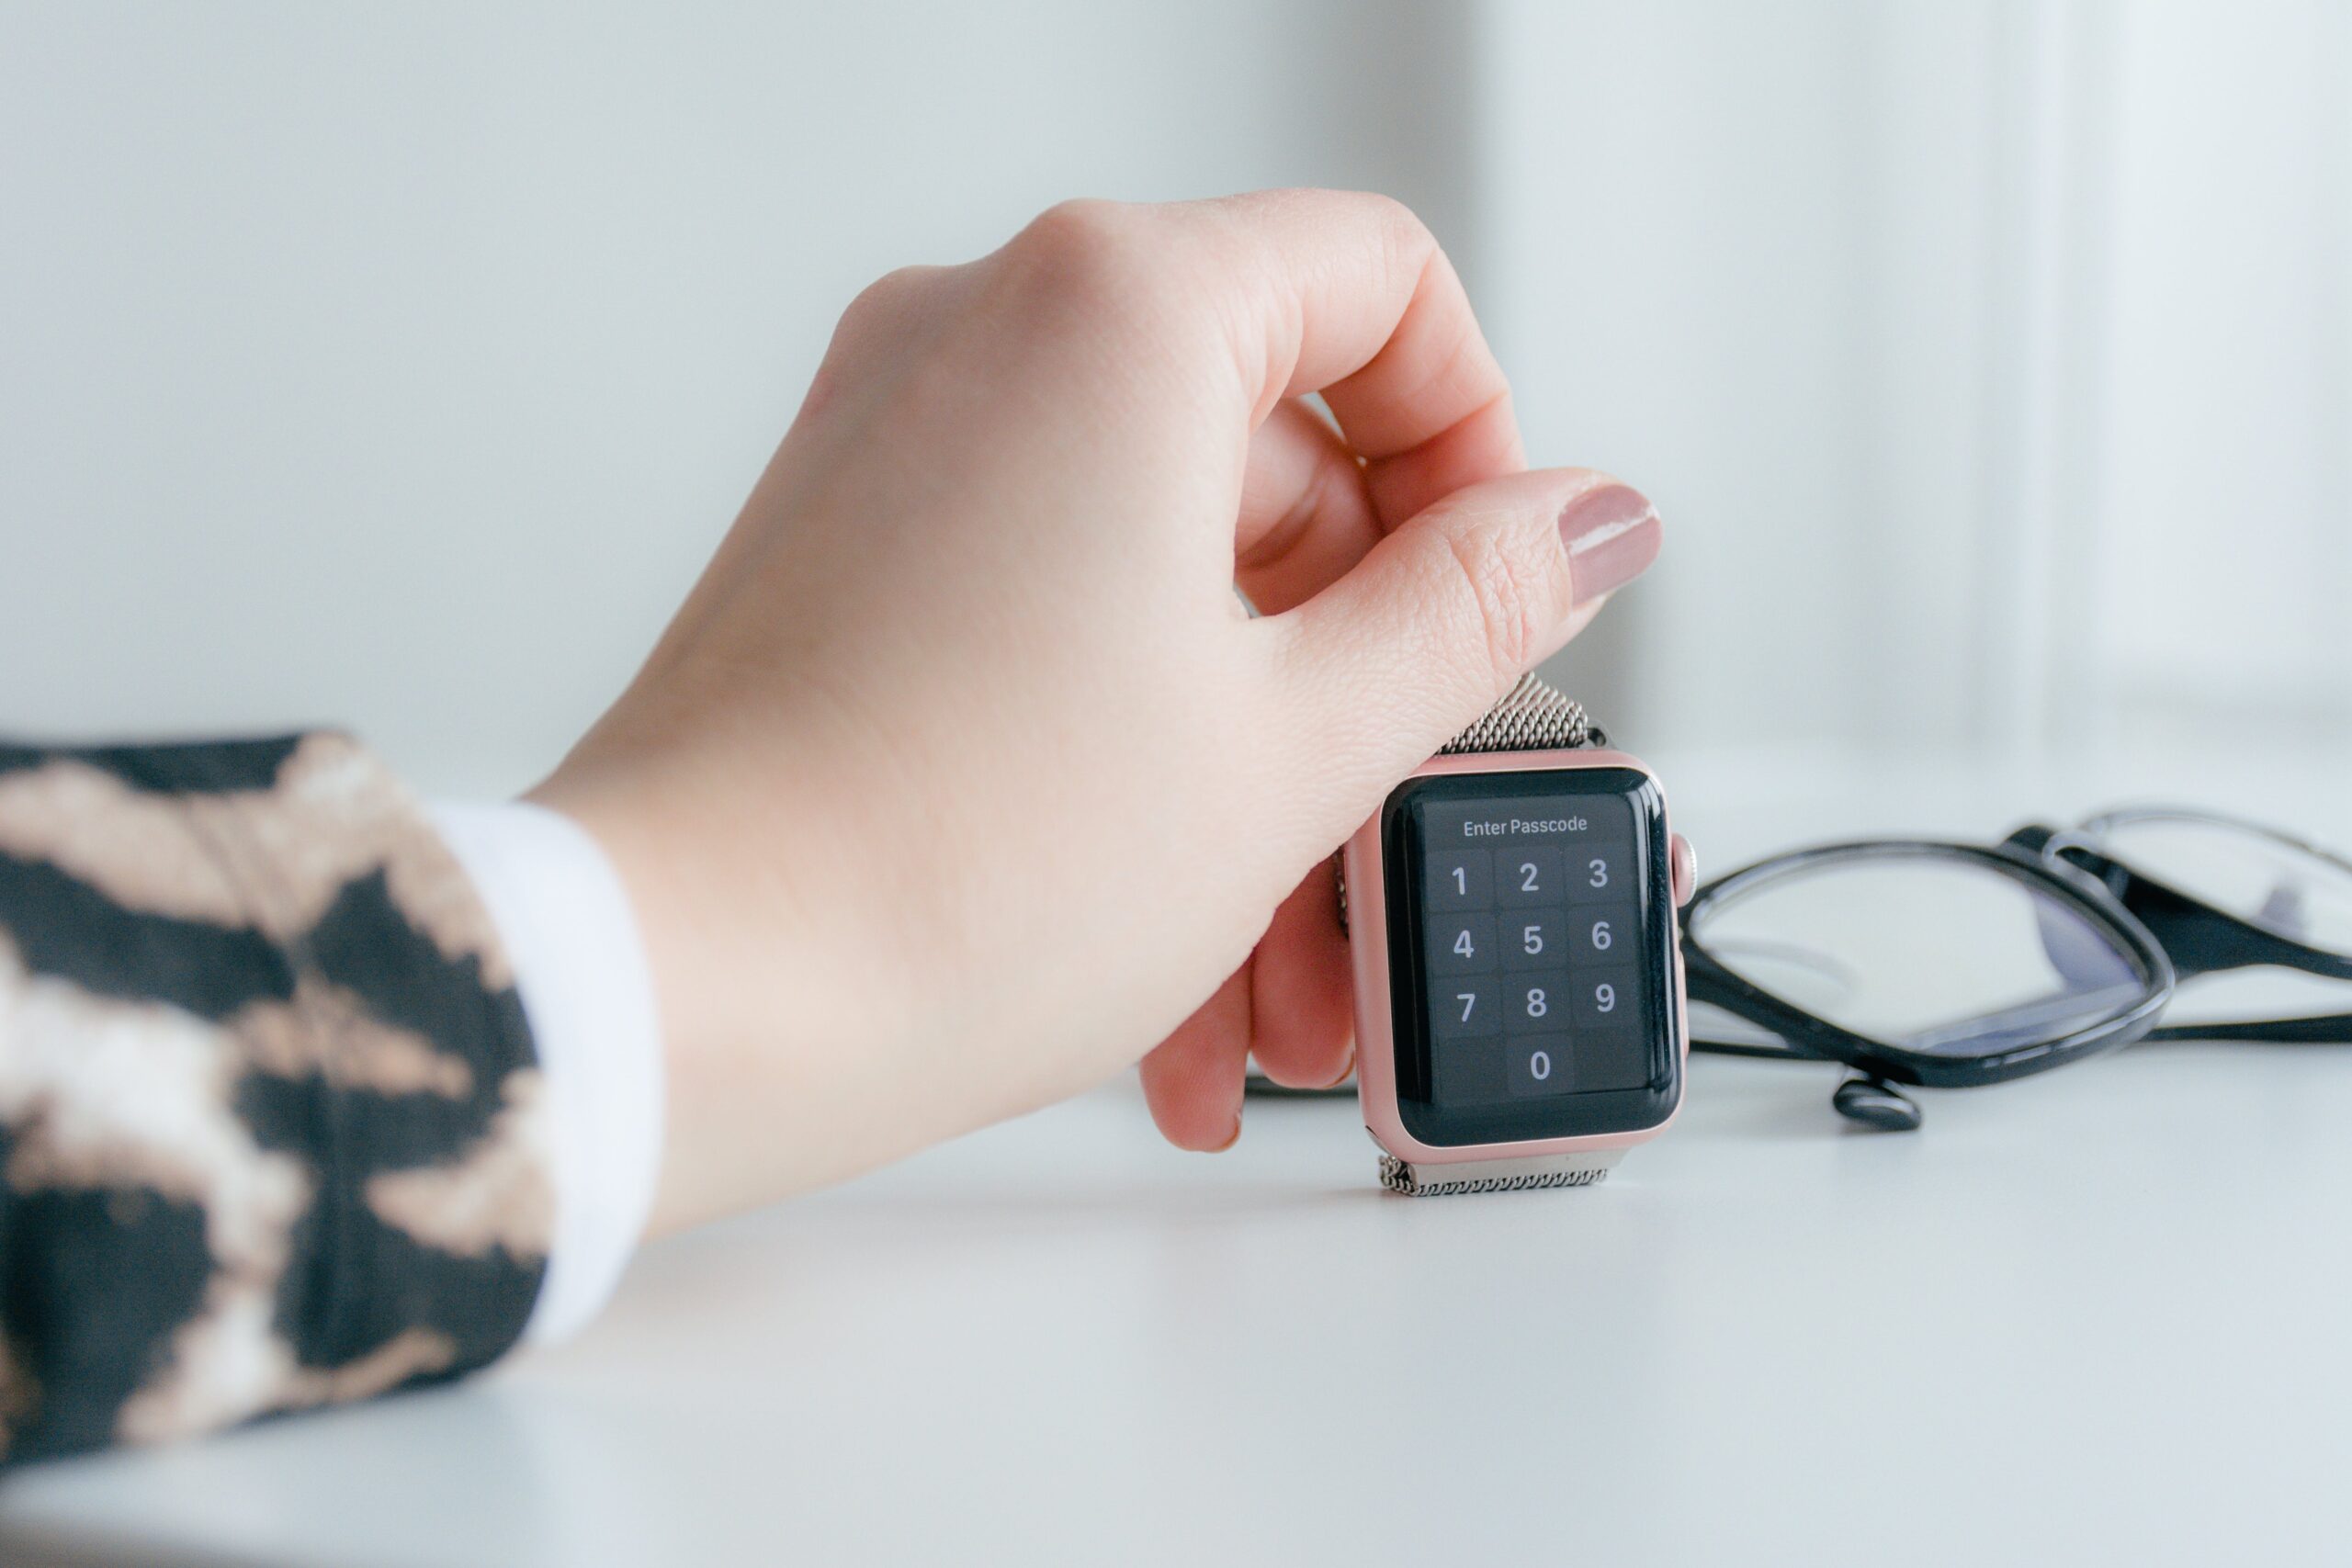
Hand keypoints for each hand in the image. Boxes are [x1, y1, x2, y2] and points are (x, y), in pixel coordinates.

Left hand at [531, 190, 1661, 1232]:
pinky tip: (1178, 970)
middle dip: (1355, 698)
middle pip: (1273, 472)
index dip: (1479, 445)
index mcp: (1114, 313)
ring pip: (1166, 589)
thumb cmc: (943, 868)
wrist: (675, 1000)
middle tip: (1386, 845)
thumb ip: (1475, 606)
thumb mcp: (1296, 742)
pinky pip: (1056, 636)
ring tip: (1277, 985)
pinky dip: (1135, 773)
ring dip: (1251, 787)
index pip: (1381, 284)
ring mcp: (902, 451)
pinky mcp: (850, 563)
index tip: (1500, 591)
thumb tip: (1583, 519)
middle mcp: (987, 339)